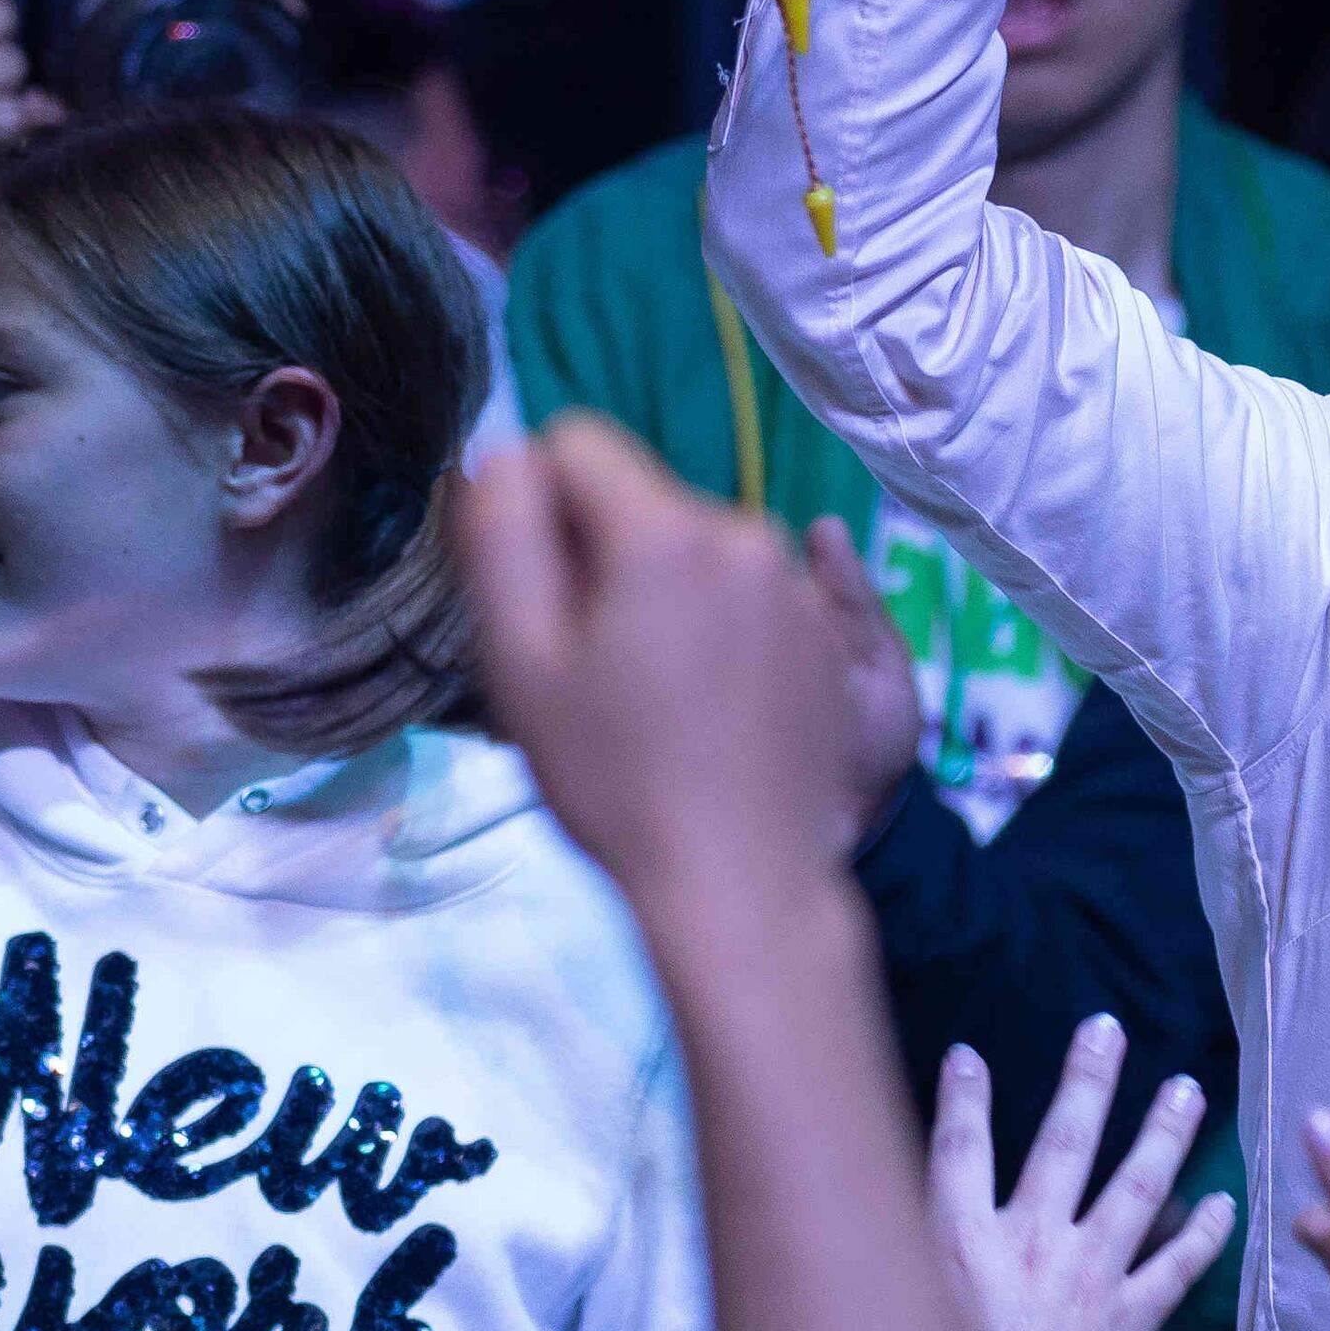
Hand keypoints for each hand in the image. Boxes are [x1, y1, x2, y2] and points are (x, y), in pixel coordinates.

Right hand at [462, 415, 914, 918]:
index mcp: (667, 533)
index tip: (539, 598)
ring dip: (659, 596)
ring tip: (649, 698)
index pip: (576, 445)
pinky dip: (714, 629)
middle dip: (602, 558)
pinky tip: (705, 713)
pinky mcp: (827, 634)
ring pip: (692, 550)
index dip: (536, 510)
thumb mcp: (523, 662)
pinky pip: (744, 593)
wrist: (744, 885)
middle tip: (590, 666)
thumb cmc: (617, 782)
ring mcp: (796, 585)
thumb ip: (502, 538)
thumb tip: (505, 457)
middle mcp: (744, 533)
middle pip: (639, 503)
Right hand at [929, 1016, 1233, 1330]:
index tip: (968, 1057)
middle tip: (1108, 1029)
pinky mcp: (1129, 1319)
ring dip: (1163, 1132)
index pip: (960, 1149)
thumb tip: (884, 1210)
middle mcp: (1032, 1246)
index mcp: (964, 1243)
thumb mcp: (905, 1317)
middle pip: (1064, 1142)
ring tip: (1186, 1088)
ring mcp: (1089, 1278)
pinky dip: (1203, 1233)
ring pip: (1136, 1187)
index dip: (963, 1099)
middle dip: (1087, 1080)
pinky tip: (1223, 1200)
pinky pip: (1176, 1266)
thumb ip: (912, 1256)